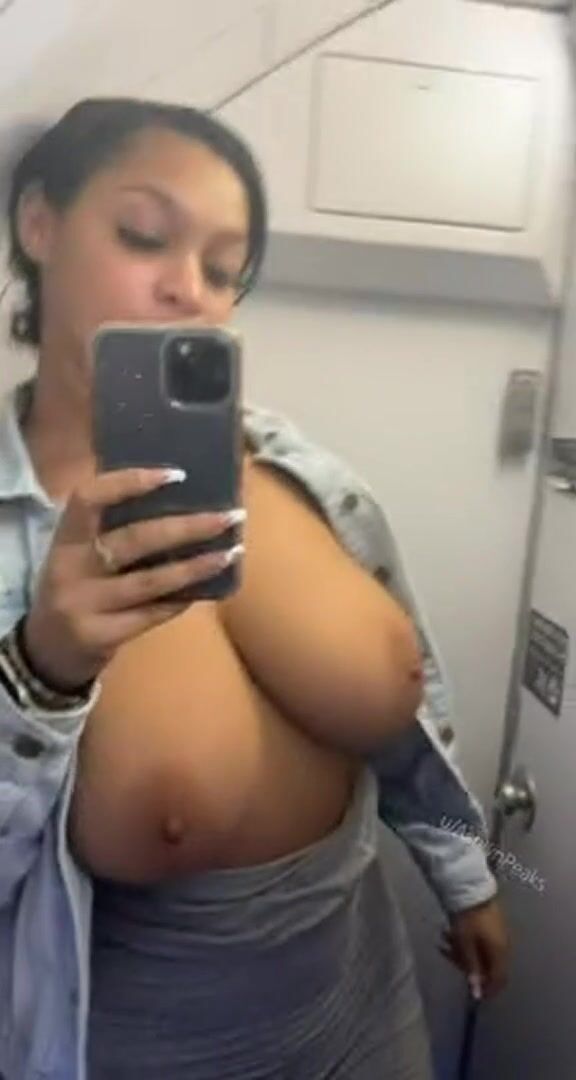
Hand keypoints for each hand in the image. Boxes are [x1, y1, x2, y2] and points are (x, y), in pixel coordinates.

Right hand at [24, 467, 243, 690]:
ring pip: (150, 581)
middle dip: (187, 527)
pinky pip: (151, 614)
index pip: (89, 498)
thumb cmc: (76, 589)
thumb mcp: (79, 555)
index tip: (176, 475)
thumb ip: (111, 530)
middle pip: (134, 540)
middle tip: (230, 517)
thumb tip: (180, 500)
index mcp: (65, 538)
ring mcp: (84, 605)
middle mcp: (70, 568)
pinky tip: (208, 588)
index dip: (129, 482)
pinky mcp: (100, 636)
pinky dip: (182, 599)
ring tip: (232, 552)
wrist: (47, 652)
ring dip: (196, 566)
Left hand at [439, 897, 509, 1000]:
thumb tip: (477, 992)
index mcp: (500, 953)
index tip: (472, 993)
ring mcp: (498, 933)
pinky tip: (448, 932)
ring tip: (443, 938)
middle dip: (465, 963)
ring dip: (461, 950)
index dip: (487, 989)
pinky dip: (465, 941)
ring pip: (480, 951)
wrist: (470, 888)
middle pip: (487, 965)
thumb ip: (472, 969)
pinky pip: (479, 940)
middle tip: (447, 953)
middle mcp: (503, 945)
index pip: (499, 979)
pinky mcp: (491, 923)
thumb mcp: (466, 946)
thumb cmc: (468, 920)